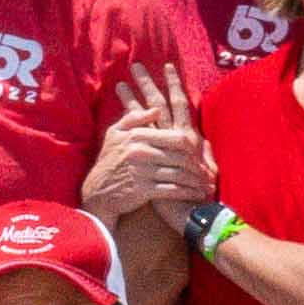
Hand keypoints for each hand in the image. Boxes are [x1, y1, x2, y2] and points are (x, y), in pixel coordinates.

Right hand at [84, 67, 212, 214]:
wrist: (96, 192)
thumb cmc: (109, 162)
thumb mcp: (115, 134)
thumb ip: (135, 118)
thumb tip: (156, 109)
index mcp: (137, 135)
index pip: (176, 137)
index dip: (192, 146)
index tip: (198, 154)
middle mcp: (140, 151)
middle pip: (181, 156)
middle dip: (197, 167)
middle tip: (207, 174)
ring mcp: (141, 171)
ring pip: (179, 174)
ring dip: (195, 182)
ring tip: (205, 186)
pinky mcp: (143, 190)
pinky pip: (172, 190)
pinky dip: (187, 193)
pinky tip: (196, 195)